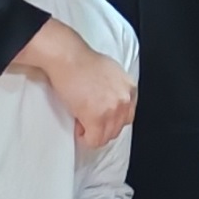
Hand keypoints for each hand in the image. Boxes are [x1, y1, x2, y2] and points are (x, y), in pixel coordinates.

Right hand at [10, 17, 134, 153]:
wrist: (69, 59)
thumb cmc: (82, 61)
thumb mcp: (111, 72)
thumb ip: (115, 89)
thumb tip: (108, 100)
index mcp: (129, 88)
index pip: (128, 114)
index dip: (112, 118)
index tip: (102, 118)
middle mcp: (124, 100)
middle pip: (119, 127)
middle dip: (103, 128)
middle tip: (90, 122)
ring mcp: (112, 110)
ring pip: (107, 136)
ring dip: (94, 133)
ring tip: (83, 123)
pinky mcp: (96, 118)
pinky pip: (95, 140)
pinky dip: (86, 139)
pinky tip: (79, 129)